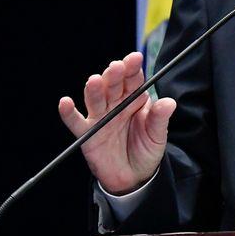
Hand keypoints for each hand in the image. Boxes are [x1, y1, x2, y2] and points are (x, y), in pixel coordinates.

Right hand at [57, 51, 175, 194]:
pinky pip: (76, 122)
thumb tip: (169, 102)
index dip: (133, 69)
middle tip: (116, 67)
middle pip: (113, 86)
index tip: (135, 58)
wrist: (133, 177)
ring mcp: (100, 118)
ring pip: (95, 99)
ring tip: (94, 81)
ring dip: (94, 89)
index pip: (133, 81)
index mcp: (135, 100)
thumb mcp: (157, 136)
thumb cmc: (146, 151)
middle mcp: (116, 105)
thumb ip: (160, 119)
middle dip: (114, 75)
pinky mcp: (87, 134)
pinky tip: (65, 103)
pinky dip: (69, 113)